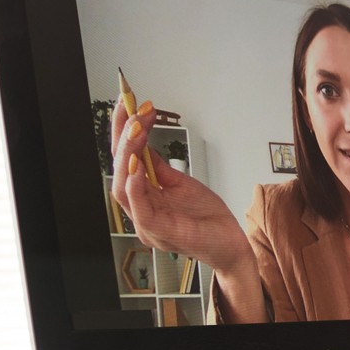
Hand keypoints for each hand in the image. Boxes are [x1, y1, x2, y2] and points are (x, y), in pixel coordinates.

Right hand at [110, 98, 252, 277]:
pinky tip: (138, 165)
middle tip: (133, 109)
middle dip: (123, 136)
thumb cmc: (207, 220)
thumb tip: (143, 143)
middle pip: (119, 170)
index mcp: (142, 198)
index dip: (123, 132)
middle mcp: (139, 210)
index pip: (124, 161)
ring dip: (128, 155)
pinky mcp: (158, 232)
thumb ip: (159, 168)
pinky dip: (136, 185)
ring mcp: (146, 223)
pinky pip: (139, 208)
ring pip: (122, 188)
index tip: (128, 105)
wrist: (231, 245)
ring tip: (136, 130)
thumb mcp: (181, 184)